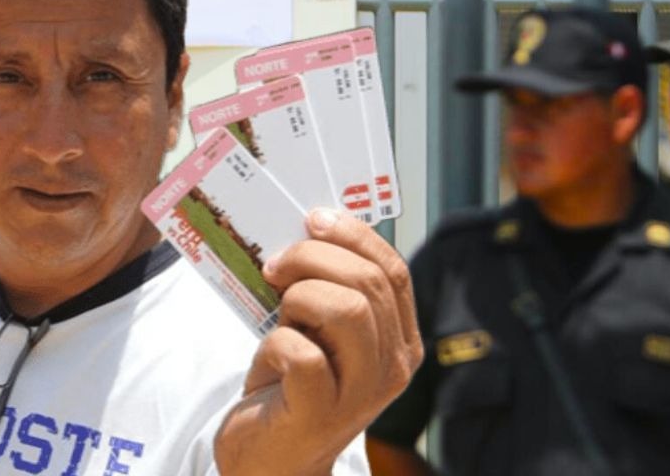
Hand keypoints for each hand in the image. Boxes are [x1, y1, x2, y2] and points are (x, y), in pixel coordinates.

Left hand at [214, 208, 422, 475]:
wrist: (271, 455)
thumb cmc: (292, 381)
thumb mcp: (319, 329)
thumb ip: (328, 288)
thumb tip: (309, 227)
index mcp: (400, 341)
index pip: (394, 271)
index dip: (355, 236)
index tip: (315, 218)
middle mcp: (392, 367)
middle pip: (367, 282)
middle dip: (312, 258)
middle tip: (275, 265)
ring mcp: (361, 393)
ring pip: (344, 309)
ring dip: (298, 297)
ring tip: (280, 314)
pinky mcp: (321, 412)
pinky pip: (302, 354)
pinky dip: (275, 342)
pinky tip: (269, 357)